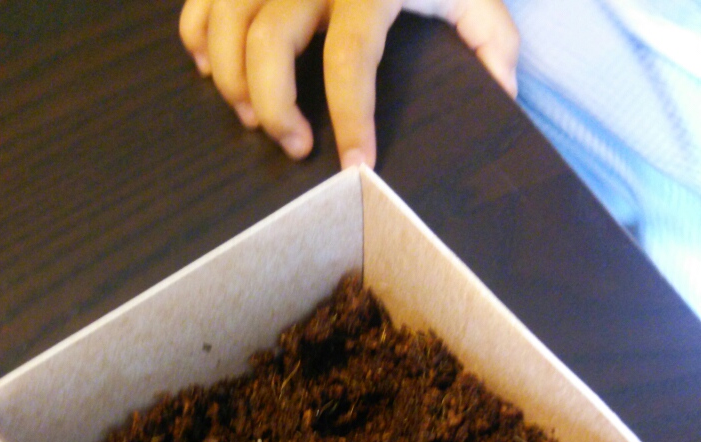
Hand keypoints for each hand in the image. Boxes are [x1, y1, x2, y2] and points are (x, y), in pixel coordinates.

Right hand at [179, 0, 518, 167]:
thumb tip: (503, 94)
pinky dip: (196, 39)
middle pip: (268, 43)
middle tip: (295, 146)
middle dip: (275, 107)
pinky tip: (211, 70)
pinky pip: (200, 3)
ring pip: (225, 24)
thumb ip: (492, 37)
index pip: (351, 60)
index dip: (350, 119)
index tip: (356, 166)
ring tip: (252, 118)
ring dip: (229, 81)